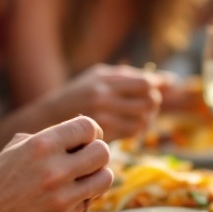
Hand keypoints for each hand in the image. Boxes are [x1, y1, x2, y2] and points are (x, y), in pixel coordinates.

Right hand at [0, 115, 112, 211]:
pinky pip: (91, 202)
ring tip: (83, 178)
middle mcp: (54, 169)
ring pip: (106, 178)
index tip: (85, 140)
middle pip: (103, 151)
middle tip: (87, 159)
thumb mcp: (19, 146)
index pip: (88, 126)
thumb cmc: (2, 178)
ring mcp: (61, 196)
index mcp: (42, 144)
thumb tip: (86, 131)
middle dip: (97, 153)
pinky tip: (68, 197)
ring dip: (97, 176)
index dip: (91, 131)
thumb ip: (52, 135)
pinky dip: (84, 198)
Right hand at [47, 64, 162, 141]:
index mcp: (103, 79)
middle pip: (149, 99)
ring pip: (144, 118)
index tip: (162, 87)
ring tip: (140, 117)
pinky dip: (136, 130)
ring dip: (147, 118)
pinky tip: (129, 127)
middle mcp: (102, 95)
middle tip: (149, 105)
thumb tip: (168, 81)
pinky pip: (132, 132)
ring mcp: (102, 116)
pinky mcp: (101, 134)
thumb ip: (127, 76)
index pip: (144, 82)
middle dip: (155, 102)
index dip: (158, 85)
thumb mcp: (96, 78)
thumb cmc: (76, 97)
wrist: (44, 120)